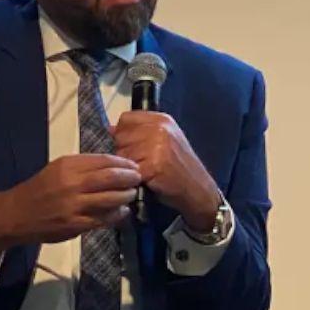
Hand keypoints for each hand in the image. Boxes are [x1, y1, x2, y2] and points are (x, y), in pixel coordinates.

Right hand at [0, 153, 141, 257]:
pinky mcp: (76, 224)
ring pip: (111, 199)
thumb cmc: (41, 188)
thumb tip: (114, 165)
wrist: (16, 214)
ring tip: (132, 194)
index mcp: (67, 166)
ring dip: (127, 196)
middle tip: (138, 178)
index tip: (134, 165)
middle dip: (130, 178)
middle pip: (111, 178)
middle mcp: (72, 183)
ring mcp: (74, 206)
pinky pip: (104, 219)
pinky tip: (122, 211)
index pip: (103, 161)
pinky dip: (117, 214)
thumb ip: (84, 167)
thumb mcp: (58, 169)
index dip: (123, 163)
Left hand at [111, 110, 221, 230]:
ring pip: (122, 155)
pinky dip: (134, 179)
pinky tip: (147, 181)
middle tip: (143, 162)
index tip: (135, 146)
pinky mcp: (154, 166)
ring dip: (128, 167)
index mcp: (162, 120)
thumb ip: (140, 132)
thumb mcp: (165, 141)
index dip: (125, 134)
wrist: (198, 190)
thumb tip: (111, 130)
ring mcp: (157, 147)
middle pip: (121, 137)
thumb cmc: (179, 167)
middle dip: (126, 151)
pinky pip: (129, 171)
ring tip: (146, 172)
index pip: (126, 119)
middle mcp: (160, 129)